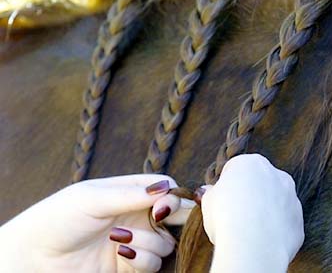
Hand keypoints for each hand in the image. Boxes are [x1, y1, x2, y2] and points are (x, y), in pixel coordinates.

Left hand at [0, 174, 193, 271]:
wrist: (36, 256)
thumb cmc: (60, 217)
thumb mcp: (94, 198)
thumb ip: (132, 194)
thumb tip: (167, 187)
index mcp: (130, 193)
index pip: (166, 189)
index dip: (172, 197)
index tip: (161, 207)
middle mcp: (137, 216)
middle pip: (175, 215)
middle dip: (174, 218)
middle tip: (157, 220)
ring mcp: (135, 240)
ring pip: (166, 243)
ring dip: (148, 241)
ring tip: (118, 238)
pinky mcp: (129, 265)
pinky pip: (153, 264)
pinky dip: (142, 259)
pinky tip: (121, 252)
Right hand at [200, 154, 303, 272]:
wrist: (252, 245)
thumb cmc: (226, 217)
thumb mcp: (208, 201)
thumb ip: (212, 192)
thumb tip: (208, 191)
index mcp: (252, 163)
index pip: (237, 169)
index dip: (227, 186)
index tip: (221, 200)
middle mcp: (276, 175)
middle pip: (260, 182)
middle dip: (250, 195)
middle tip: (235, 214)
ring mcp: (291, 197)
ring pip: (276, 202)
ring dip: (265, 211)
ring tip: (248, 230)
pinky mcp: (298, 220)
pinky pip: (284, 222)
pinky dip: (275, 229)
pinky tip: (262, 240)